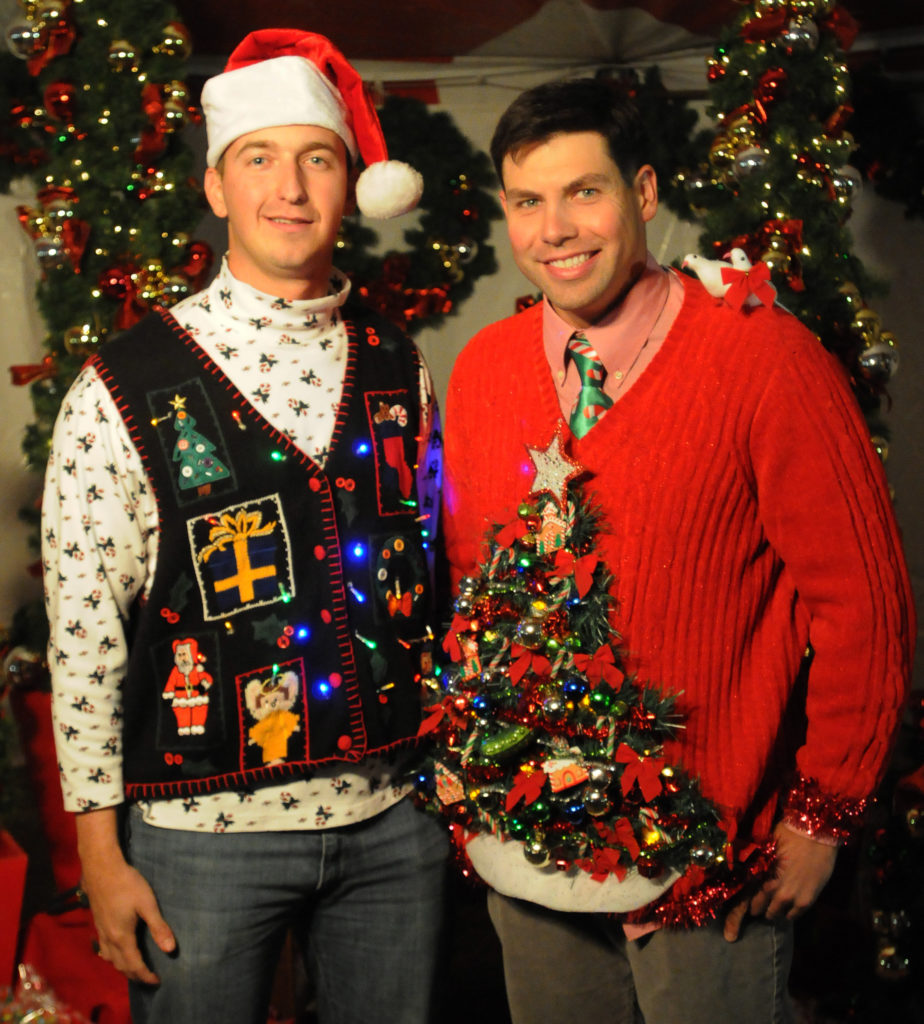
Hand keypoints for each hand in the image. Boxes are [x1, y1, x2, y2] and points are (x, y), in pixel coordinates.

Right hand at [76, 809, 176, 983]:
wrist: (101, 869)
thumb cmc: (127, 884)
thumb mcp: (147, 904)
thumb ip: (158, 927)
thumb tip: (170, 949)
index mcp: (122, 937)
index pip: (135, 965)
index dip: (146, 976)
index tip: (158, 981)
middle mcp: (109, 939)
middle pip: (121, 966)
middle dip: (135, 975)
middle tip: (148, 979)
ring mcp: (101, 932)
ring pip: (111, 959)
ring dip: (123, 968)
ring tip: (135, 969)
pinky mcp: (98, 924)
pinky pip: (104, 950)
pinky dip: (112, 957)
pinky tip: (115, 952)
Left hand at [723, 822, 836, 941]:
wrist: (816, 835)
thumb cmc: (789, 834)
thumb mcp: (768, 846)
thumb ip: (759, 861)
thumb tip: (749, 866)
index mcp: (762, 874)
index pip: (749, 894)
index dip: (748, 899)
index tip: (746, 901)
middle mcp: (774, 889)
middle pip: (762, 907)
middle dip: (760, 908)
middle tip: (759, 908)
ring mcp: (791, 897)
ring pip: (777, 914)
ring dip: (775, 913)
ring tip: (773, 910)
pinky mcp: (807, 900)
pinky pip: (795, 915)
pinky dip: (790, 914)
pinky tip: (788, 911)